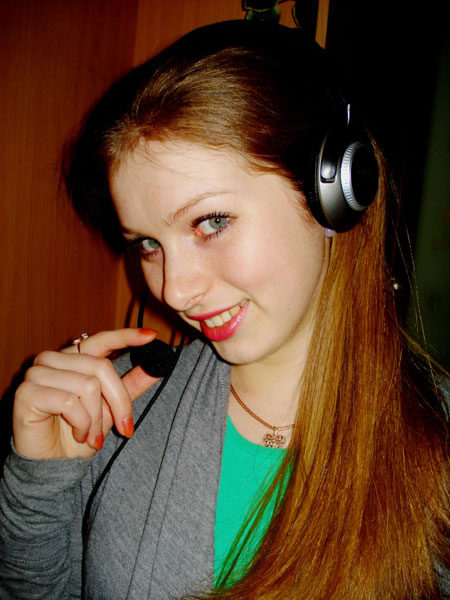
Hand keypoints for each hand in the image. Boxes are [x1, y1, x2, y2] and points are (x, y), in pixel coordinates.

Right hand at [12, 329, 158, 459]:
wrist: (52, 465)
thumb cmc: (78, 433)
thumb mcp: (111, 409)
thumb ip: (130, 385)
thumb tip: (158, 366)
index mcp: (73, 358)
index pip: (101, 339)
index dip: (126, 336)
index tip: (150, 335)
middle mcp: (53, 359)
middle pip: (101, 367)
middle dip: (120, 402)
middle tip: (125, 428)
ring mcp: (37, 374)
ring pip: (88, 386)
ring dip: (97, 419)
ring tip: (91, 435)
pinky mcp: (27, 393)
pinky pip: (69, 402)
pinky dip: (81, 424)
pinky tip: (77, 434)